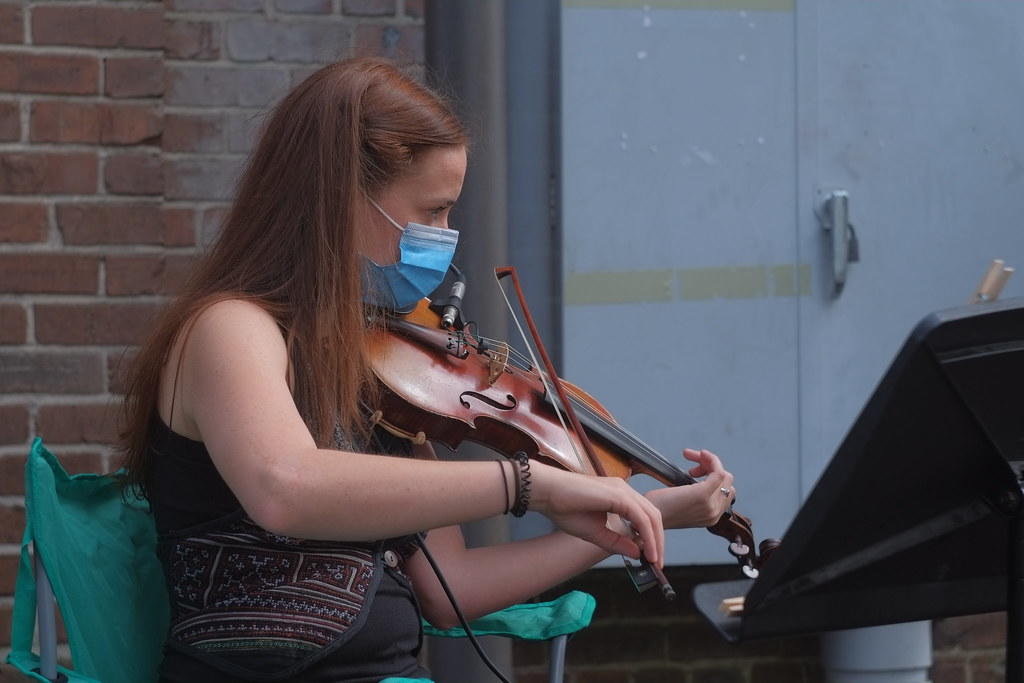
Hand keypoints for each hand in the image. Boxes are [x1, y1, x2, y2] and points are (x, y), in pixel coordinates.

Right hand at [529, 461, 663, 566]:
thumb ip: (616, 542)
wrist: (548, 494)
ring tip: (653, 560)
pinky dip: (646, 536)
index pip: (645, 517)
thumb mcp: (595, 533)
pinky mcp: (618, 495)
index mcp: (619, 496)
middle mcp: (624, 490)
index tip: (651, 558)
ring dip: (655, 540)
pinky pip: (640, 517)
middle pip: (653, 516)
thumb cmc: (565, 509)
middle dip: (658, 541)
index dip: (651, 538)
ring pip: (650, 516)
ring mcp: (622, 490)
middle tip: (657, 563)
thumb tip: (637, 553)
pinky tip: (646, 550)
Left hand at [644, 448, 734, 528]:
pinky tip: (697, 454)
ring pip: (724, 475)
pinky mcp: (703, 494)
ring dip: (709, 462)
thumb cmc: (656, 508)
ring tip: (690, 460)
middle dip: (711, 468)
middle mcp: (714, 513)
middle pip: (727, 482)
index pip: (726, 492)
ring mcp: (710, 505)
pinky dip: (710, 459)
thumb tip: (696, 475)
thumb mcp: (679, 503)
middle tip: (691, 468)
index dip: (712, 477)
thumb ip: (693, 494)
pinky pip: (718, 471)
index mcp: (710, 517)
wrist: (644, 518)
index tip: (692, 471)